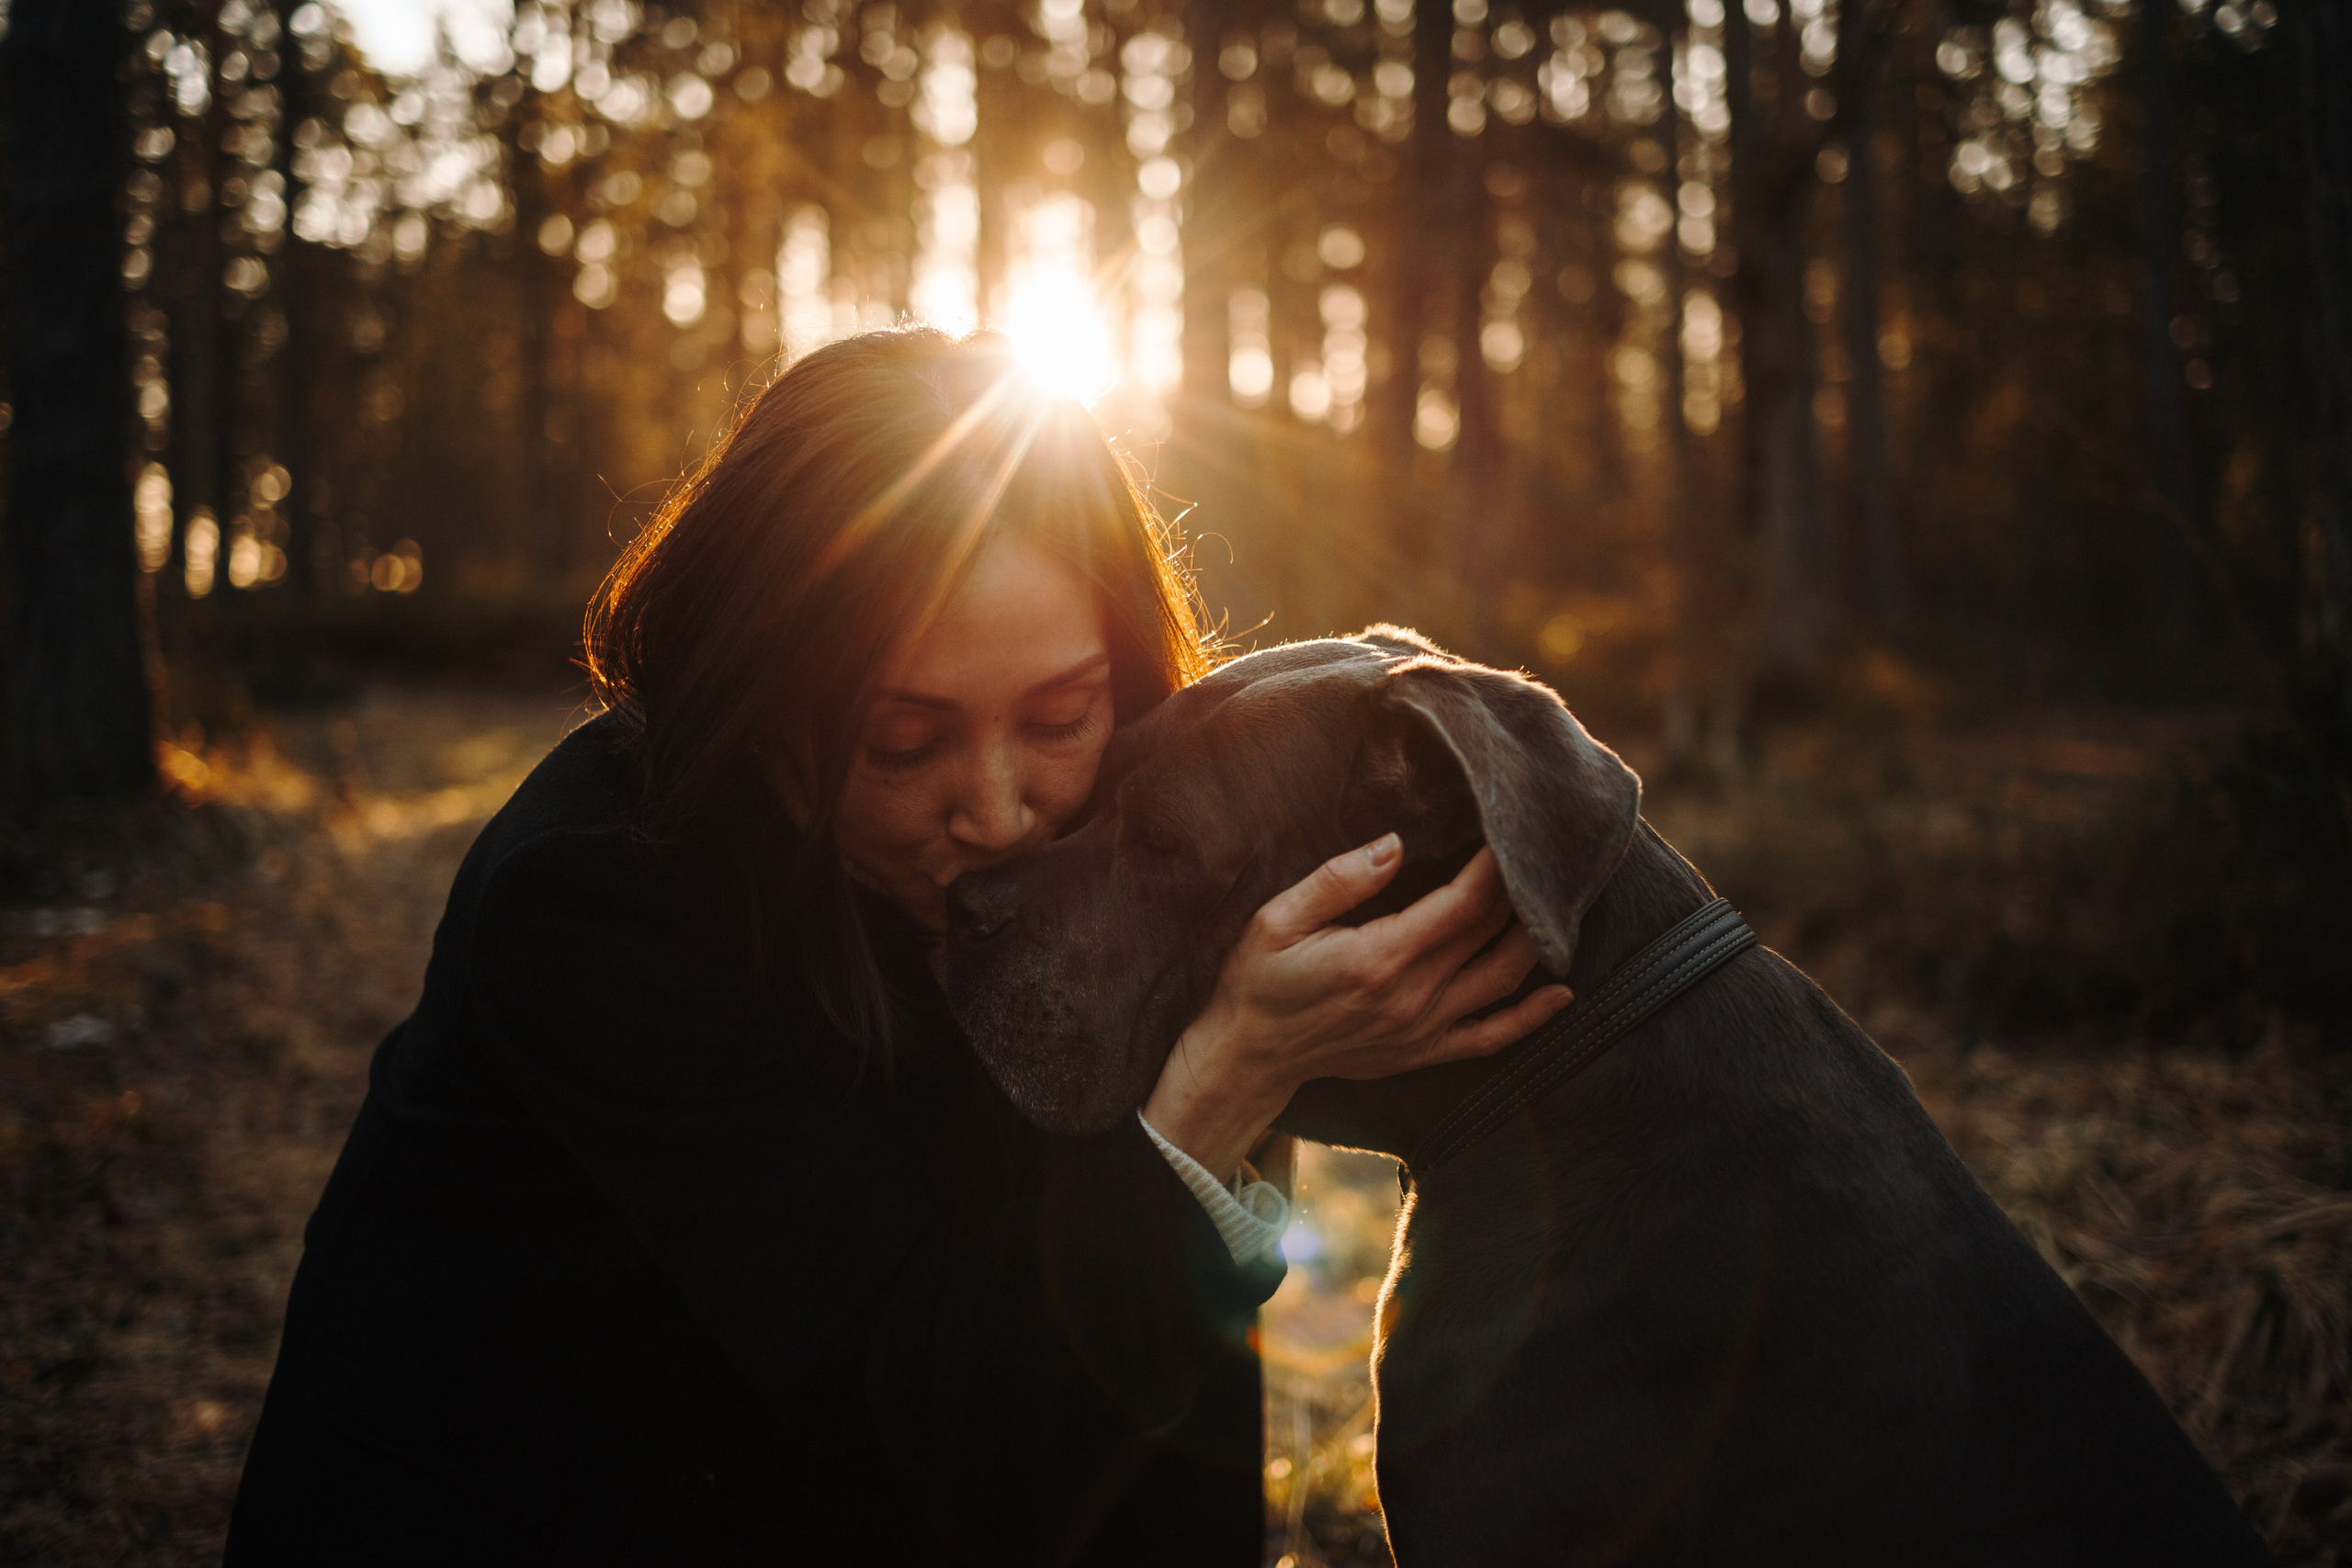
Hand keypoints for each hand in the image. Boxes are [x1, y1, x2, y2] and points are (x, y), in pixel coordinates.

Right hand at [1142, 837, 1570, 1178]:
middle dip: (1519, 891)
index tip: (1509, 832)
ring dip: (1535, 941)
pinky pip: (1492, 1036)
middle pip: (1490, 934)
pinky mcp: (1424, 1052)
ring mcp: (1423, 1029)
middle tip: (1538, 854)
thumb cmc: (1259, 980)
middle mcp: (1412, 996)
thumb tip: (1396, 845)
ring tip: (1554, 904)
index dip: (1494, 867)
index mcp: (1380, 957)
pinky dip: (1532, 1017)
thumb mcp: (1278, 918)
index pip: (1463, 904)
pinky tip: (1561, 993)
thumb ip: (1339, 881)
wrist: (1250, 1054)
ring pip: (1503, 979)